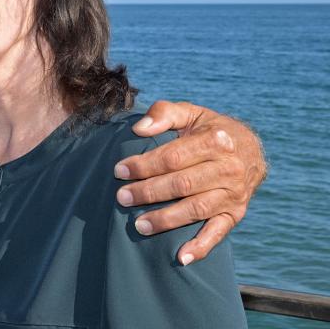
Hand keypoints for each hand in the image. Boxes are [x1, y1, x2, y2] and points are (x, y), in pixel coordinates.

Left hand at [113, 100, 266, 264]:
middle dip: (148, 192)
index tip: (119, 171)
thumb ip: (164, 113)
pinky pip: (218, 233)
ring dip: (166, 220)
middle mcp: (229, 169)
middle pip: (182, 184)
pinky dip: (201, 247)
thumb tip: (139, 129)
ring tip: (138, 225)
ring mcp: (234, 194)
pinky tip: (181, 257)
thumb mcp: (190, 112)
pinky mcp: (236, 214)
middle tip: (122, 198)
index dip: (144, 165)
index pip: (173, 157)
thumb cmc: (209, 129)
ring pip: (196, 210)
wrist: (250, 149)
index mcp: (216, 141)